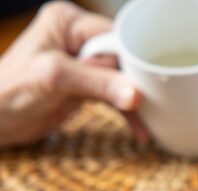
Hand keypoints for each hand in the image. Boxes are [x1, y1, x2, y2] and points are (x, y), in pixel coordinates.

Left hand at [0, 1, 146, 146]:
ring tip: (148, 123)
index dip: (131, 60)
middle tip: (153, 105)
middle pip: (123, 58)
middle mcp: (78, 38)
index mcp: (68, 22)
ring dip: (136, 102)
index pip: (114, 37)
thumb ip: (97, 83)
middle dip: (137, 83)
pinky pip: (116, 95)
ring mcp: (84, 63)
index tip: (147, 84)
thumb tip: (135, 95)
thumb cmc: (9, 92)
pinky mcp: (87, 86)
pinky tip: (139, 130)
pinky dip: (127, 113)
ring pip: (123, 79)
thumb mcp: (56, 80)